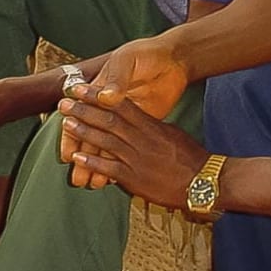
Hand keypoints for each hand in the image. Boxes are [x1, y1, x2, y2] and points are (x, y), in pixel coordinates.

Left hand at [58, 96, 207, 206]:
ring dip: (84, 132)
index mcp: (150, 125)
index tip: (80, 88)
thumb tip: (135, 116)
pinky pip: (111, 168)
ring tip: (67, 123)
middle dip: (84, 110)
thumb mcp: (171, 133)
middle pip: (108, 121)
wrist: (205, 182)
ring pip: (106, 142)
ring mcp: (137, 159)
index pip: (120, 106)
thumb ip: (150, 125)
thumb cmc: (191, 156)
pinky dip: (93, 161)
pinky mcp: (135, 179)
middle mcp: (141, 139)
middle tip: (64, 102)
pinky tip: (78, 156)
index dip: (98, 96)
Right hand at [59, 35, 189, 187]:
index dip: (72, 136)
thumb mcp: (128, 60)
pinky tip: (114, 177)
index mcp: (100, 90)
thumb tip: (105, 97)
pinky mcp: (143, 125)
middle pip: (91, 136)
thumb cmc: (146, 54)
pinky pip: (127, 146)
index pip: (81, 117)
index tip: (68, 156)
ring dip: (99, 164)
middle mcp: (109, 107)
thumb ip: (117, 78)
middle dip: (83, 158)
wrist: (174, 58)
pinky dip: (120, 160)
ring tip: (92, 185)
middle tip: (76, 179)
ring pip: (108, 145)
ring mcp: (126, 118)